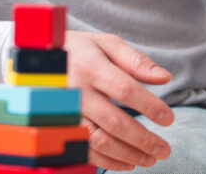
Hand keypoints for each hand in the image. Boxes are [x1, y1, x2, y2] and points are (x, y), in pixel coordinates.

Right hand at [63, 31, 174, 169]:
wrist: (36, 60)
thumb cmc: (81, 51)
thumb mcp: (107, 44)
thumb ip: (136, 61)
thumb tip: (165, 78)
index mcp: (90, 67)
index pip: (125, 90)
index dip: (150, 106)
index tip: (169, 119)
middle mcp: (75, 93)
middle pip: (114, 122)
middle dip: (143, 139)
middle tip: (165, 150)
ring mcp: (64, 114)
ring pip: (99, 142)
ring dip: (128, 155)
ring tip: (151, 158)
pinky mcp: (58, 129)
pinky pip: (84, 151)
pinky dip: (108, 162)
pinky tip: (128, 163)